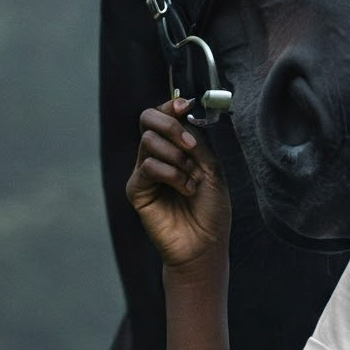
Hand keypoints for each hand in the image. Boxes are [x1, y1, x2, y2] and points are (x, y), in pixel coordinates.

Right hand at [126, 97, 231, 272]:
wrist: (206, 244)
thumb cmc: (212, 210)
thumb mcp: (212, 169)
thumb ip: (198, 141)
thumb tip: (185, 112)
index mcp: (175, 148)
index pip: (162, 115)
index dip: (170, 106)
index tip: (185, 105)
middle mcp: (157, 156)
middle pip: (147, 120)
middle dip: (170, 125)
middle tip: (190, 145)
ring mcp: (144, 173)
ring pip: (149, 142)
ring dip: (177, 157)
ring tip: (192, 178)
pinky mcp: (137, 190)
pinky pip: (147, 167)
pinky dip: (171, 174)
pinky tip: (185, 189)